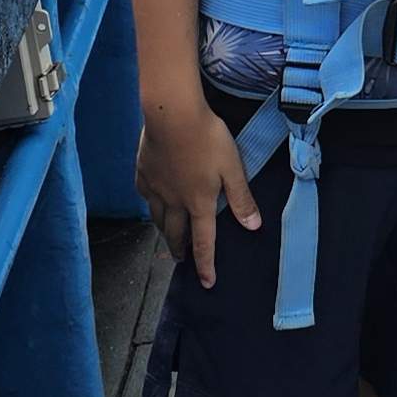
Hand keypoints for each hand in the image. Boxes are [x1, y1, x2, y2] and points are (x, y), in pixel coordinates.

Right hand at [136, 93, 260, 287]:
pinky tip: (152, 202)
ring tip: (168, 237)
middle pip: (175, 234)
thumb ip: (241, 198)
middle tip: (181, 260)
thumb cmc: (208, 138)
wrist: (172, 115)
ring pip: (157, 219)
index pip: (203, 241)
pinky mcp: (143, 173)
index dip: (206, 264)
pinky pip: (145, 197)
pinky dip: (151, 205)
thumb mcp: (233, 167)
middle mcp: (175, 201)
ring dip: (164, 232)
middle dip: (179, 250)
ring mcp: (156, 188)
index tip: (206, 282)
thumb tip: (253, 226)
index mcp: (199, 202)